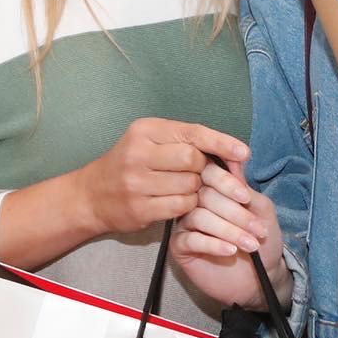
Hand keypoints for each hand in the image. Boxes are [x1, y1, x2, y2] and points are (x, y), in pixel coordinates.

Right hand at [77, 118, 248, 235]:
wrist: (93, 194)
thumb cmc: (131, 164)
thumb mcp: (150, 141)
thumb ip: (184, 141)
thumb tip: (232, 150)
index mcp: (145, 130)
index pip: (192, 133)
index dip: (222, 143)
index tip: (245, 153)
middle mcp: (139, 153)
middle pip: (193, 160)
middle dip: (204, 169)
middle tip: (201, 175)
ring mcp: (136, 182)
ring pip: (189, 185)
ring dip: (195, 189)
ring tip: (186, 188)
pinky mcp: (139, 208)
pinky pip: (181, 207)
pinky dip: (187, 206)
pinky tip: (180, 202)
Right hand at [173, 159, 291, 310]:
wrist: (261, 277)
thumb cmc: (262, 240)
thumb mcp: (262, 211)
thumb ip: (247, 189)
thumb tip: (234, 162)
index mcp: (214, 188)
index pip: (210, 172)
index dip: (227, 182)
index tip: (246, 197)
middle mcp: (196, 201)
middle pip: (204, 194)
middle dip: (234, 212)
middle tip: (257, 230)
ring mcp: (186, 223)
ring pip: (198, 216)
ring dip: (229, 230)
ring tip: (250, 245)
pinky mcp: (180, 246)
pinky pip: (190, 239)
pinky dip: (213, 244)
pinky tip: (230, 251)